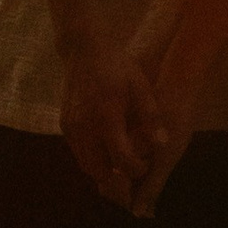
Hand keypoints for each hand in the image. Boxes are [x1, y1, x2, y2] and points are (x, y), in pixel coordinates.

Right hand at [60, 39, 168, 208]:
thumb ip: (151, 117)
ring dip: (104, 169)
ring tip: (121, 159)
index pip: (121, 159)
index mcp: (107, 116)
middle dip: (118, 177)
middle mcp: (85, 126)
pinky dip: (92, 157)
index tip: (145, 165)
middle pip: (100, 171)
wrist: (84, 50)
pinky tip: (106, 147)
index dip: (136, 170)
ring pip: (86, 166)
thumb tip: (162, 145)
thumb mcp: (141, 87)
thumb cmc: (118, 67)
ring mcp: (72, 127)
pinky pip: (78, 153)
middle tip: (132, 168)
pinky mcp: (64, 125)